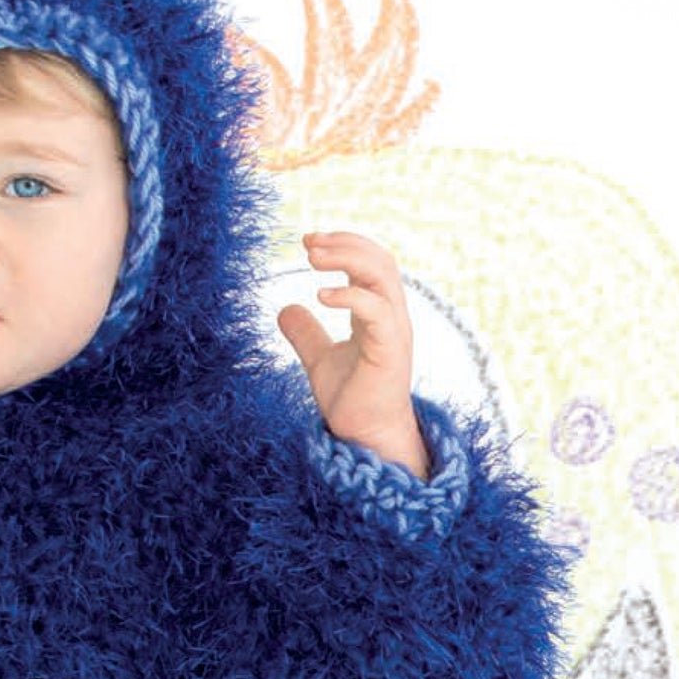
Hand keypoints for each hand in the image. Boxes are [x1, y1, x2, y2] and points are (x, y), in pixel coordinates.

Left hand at [277, 231, 429, 476]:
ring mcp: (394, 331)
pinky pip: (376, 311)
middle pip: (379, 260)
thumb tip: (284, 308)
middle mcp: (391, 316)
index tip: (309, 242)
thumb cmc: (352, 401)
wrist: (367, 436)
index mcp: (378, 313)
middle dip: (344, 244)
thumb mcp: (320, 360)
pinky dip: (350, 295)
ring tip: (312, 257)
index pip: (371, 263)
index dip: (343, 246)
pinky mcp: (390, 349)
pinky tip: (319, 296)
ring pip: (381, 276)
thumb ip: (307, 334)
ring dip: (347, 259)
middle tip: (308, 242)